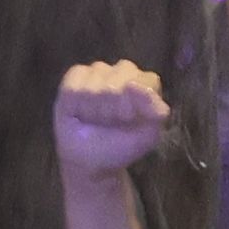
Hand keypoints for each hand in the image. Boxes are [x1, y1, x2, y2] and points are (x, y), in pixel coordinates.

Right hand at [53, 58, 172, 179]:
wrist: (91, 159)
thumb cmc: (121, 144)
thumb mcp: (147, 136)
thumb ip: (154, 111)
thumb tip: (133, 85)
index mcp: (147, 82)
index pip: (145, 82)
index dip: (136, 107)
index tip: (130, 120)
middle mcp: (125, 70)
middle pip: (119, 85)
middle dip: (113, 111)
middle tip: (111, 121)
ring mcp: (100, 69)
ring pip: (96, 89)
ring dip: (94, 111)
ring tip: (95, 118)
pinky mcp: (76, 74)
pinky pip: (74, 89)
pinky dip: (76, 106)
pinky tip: (79, 111)